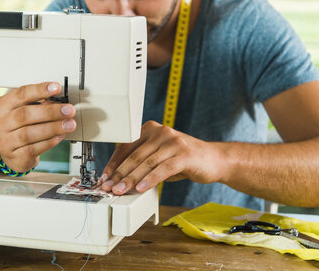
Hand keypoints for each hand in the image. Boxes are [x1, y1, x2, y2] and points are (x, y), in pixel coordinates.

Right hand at [0, 82, 75, 171]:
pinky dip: (49, 142)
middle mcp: (2, 122)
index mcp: (4, 105)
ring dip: (53, 128)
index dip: (40, 90)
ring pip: (29, 134)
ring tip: (69, 124)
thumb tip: (60, 102)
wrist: (11, 152)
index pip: (21, 94)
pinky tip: (60, 136)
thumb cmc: (20, 127)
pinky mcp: (15, 156)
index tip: (57, 87)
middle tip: (69, 110)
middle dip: (50, 111)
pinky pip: (32, 149)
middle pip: (25, 115)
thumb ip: (40, 105)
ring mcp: (6, 141)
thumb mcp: (26, 111)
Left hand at [99, 121, 225, 194]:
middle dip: (119, 174)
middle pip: (134, 155)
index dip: (114, 163)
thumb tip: (119, 180)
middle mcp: (161, 132)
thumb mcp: (159, 157)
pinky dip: (150, 179)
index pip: (126, 146)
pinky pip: (163, 168)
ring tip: (121, 191)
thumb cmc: (183, 160)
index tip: (104, 177)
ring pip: (147, 162)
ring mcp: (173, 142)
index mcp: (150, 129)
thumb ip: (141, 163)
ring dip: (131, 179)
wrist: (214, 159)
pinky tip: (141, 188)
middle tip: (108, 187)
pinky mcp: (184, 155)